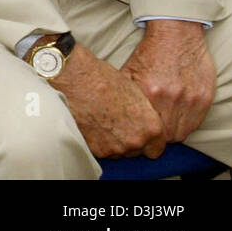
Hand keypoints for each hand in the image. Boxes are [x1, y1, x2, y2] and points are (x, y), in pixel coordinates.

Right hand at [51, 45, 166, 157]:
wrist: (75, 78)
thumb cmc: (102, 79)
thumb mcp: (134, 92)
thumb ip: (142, 115)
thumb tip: (141, 121)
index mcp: (150, 127)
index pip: (157, 148)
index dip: (147, 139)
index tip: (139, 133)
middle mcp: (135, 141)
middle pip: (136, 151)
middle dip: (128, 140)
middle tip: (116, 122)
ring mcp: (114, 148)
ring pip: (117, 152)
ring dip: (112, 142)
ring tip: (101, 121)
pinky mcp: (94, 150)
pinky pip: (100, 150)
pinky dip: (96, 141)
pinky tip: (91, 124)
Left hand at [120, 20, 215, 141]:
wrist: (176, 34)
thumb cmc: (150, 53)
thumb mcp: (129, 70)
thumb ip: (123, 93)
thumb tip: (110, 112)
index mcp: (149, 92)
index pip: (147, 129)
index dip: (142, 136)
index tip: (140, 135)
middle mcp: (171, 98)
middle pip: (164, 136)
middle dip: (156, 138)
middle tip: (151, 134)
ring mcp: (190, 99)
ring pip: (181, 132)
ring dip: (172, 133)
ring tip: (163, 126)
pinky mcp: (204, 98)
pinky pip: (195, 123)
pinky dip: (186, 126)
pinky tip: (177, 119)